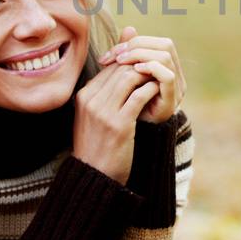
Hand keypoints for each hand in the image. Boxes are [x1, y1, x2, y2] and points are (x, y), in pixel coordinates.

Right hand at [72, 60, 159, 182]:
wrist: (93, 175)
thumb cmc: (95, 145)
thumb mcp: (90, 117)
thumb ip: (100, 97)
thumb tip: (118, 76)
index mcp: (83, 96)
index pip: (108, 68)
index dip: (129, 65)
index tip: (143, 68)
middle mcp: (91, 101)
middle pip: (119, 69)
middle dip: (139, 66)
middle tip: (154, 70)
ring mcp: (104, 112)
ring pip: (129, 78)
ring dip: (147, 75)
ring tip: (157, 79)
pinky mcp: (120, 124)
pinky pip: (139, 96)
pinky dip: (150, 89)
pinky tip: (157, 92)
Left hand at [97, 27, 184, 123]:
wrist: (125, 141)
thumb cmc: (124, 107)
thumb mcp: (123, 78)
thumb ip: (127, 55)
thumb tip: (128, 27)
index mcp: (166, 68)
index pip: (157, 42)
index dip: (135, 41)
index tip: (112, 52)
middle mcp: (175, 75)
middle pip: (165, 44)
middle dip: (138, 45)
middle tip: (116, 54)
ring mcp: (176, 88)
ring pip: (166, 56)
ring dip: (140, 54)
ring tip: (121, 61)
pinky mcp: (171, 100)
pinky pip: (167, 76)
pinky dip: (150, 69)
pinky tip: (134, 71)